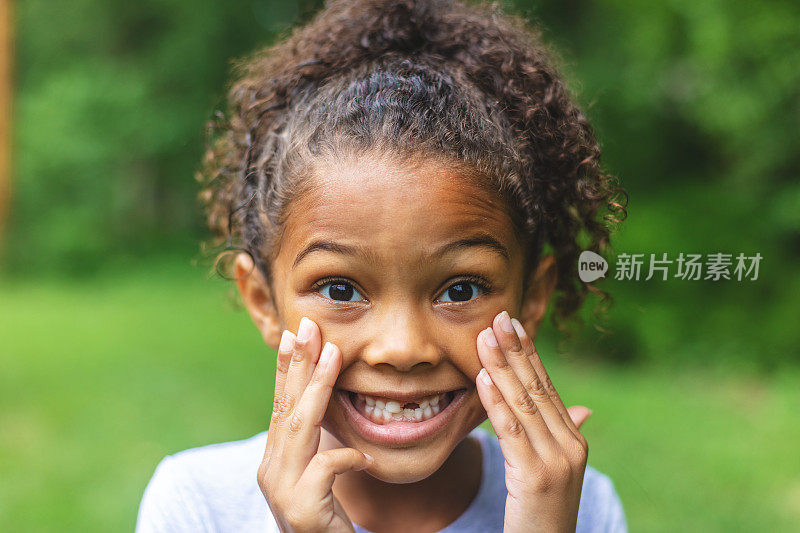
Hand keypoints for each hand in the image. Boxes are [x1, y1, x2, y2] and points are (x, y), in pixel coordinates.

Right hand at [257, 317, 372, 532]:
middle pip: (286, 407)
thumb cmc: (325, 521)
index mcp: (276, 459)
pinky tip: (363, 457)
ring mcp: (283, 491)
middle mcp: (271, 471)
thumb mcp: (318, 477)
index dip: (287, 368)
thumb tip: (327, 402)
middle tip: (308, 326)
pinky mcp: (302, 511)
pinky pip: (325, 470)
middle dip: (299, 364)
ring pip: (300, 428)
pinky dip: (345, 457)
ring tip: (334, 355)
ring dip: (318, 388)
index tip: (296, 333)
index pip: (280, 404)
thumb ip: (317, 444)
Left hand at [475, 311, 591, 532]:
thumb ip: (560, 435)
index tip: (512, 325)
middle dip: (515, 351)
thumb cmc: (544, 513)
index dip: (529, 354)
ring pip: (523, 404)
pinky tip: (483, 378)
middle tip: (498, 318)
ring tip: (484, 338)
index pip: (547, 387)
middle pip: (536, 388)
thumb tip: (584, 408)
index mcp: (573, 439)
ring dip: (501, 367)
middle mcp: (569, 444)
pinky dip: (496, 401)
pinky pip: (512, 431)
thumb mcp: (555, 471)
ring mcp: (556, 460)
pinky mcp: (536, 476)